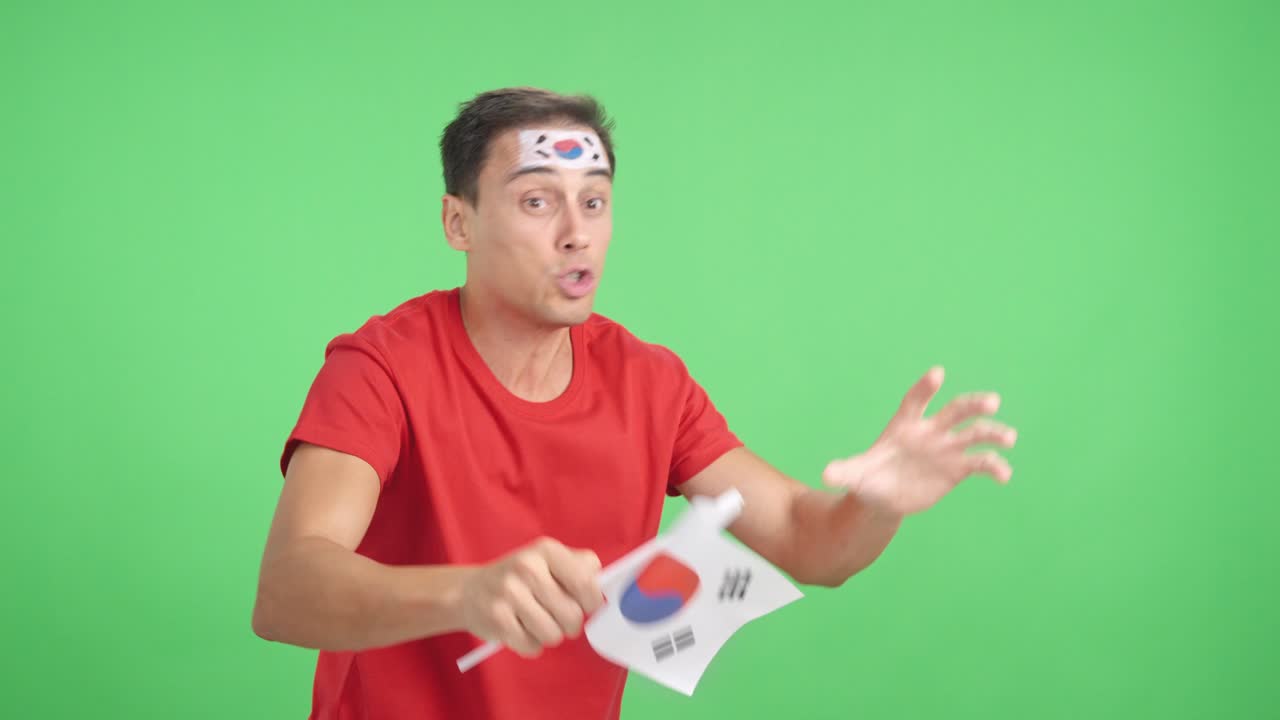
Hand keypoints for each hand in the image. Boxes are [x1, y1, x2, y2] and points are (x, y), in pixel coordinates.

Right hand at [458, 537, 603, 657]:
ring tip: (536, 621)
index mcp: (546, 550)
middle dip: (569, 623)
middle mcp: (527, 568)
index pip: (586, 582)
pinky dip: (530, 644)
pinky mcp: (497, 620)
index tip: (583, 604)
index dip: (591, 601)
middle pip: (572, 615)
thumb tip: (604, 584)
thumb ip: (579, 567)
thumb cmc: (520, 578)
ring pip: (554, 635)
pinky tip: (520, 629)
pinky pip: (532, 647)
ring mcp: (509, 594)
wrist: (469, 591)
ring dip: (550, 635)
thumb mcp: (547, 561)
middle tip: (555, 615)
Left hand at [822, 366, 1017, 515]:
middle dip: (973, 404)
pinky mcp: (958, 469)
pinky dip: (994, 467)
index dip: (925, 388)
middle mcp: (931, 432)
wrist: (883, 497)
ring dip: (993, 433)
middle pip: (955, 410)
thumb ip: (844, 472)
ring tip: (1009, 438)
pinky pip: (980, 463)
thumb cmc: (868, 478)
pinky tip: (1004, 476)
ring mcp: (947, 449)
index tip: (937, 374)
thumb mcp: (854, 475)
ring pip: (975, 433)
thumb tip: (826, 475)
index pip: (915, 401)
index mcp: (904, 426)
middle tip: (992, 402)